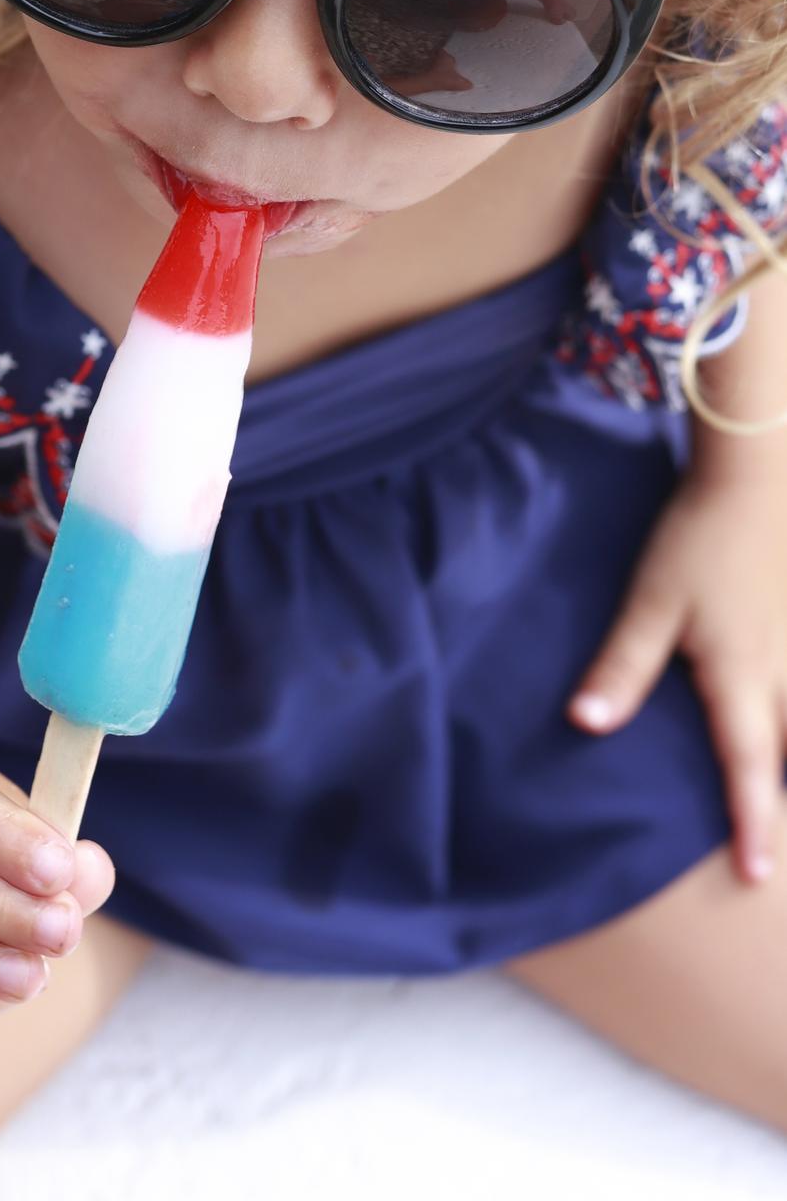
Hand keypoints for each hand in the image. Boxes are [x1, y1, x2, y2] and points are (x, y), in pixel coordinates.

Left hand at [566, 474, 786, 885]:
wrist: (754, 478)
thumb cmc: (699, 538)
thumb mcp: (651, 602)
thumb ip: (623, 665)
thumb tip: (587, 724)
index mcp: (742, 676)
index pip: (748, 767)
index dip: (752, 825)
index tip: (755, 876)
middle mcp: (784, 673)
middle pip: (786, 754)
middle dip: (777, 802)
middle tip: (766, 852)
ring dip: (785, 757)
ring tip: (772, 797)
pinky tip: (778, 720)